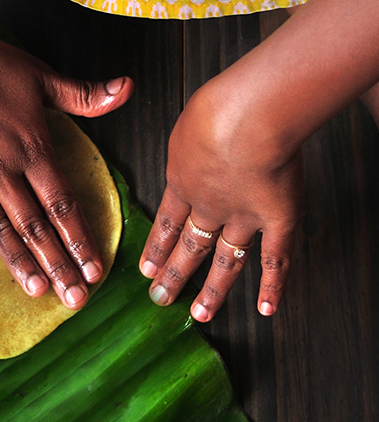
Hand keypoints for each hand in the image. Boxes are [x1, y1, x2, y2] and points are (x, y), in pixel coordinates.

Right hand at [0, 27, 132, 307]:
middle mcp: (4, 169)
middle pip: (36, 226)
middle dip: (58, 265)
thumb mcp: (39, 75)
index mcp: (33, 147)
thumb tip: (128, 89)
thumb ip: (83, 95)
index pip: (64, 206)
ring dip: (20, 262)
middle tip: (74, 300)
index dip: (81, 241)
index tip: (95, 272)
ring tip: (37, 292)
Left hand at [139, 66, 302, 321]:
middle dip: (173, 274)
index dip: (156, 246)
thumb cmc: (217, 107)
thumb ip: (191, 143)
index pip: (166, 222)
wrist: (245, 117)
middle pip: (188, 247)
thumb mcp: (187, 123)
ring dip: (214, 291)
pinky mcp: (276, 221)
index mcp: (182, 180)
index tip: (146, 268)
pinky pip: (275, 261)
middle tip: (160, 297)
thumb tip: (196, 142)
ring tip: (201, 313)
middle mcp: (208, 206)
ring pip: (226, 262)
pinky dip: (273, 286)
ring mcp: (242, 217)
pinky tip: (266, 309)